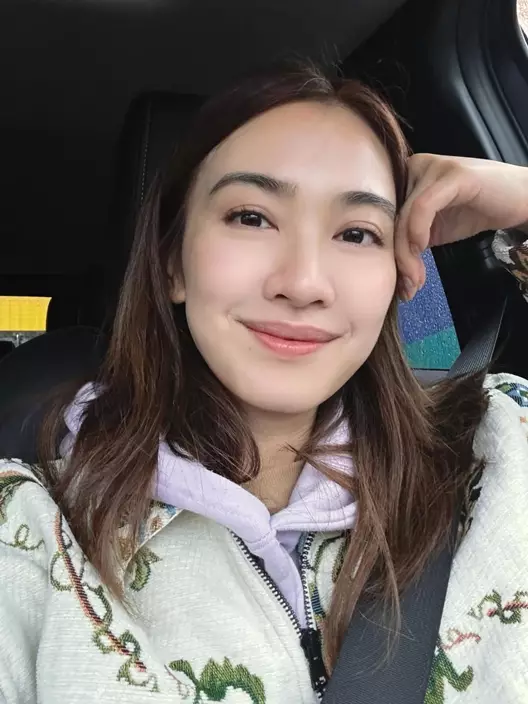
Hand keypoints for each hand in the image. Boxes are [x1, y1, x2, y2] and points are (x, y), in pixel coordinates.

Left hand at [395, 154, 527, 299]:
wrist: (519, 199)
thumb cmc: (476, 211)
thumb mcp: (435, 230)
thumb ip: (410, 240)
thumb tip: (388, 267)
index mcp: (405, 179)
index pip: (385, 218)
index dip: (389, 253)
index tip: (401, 284)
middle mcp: (414, 168)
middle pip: (392, 218)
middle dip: (399, 259)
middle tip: (408, 288)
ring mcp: (432, 167)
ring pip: (405, 216)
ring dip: (408, 254)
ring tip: (416, 279)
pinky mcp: (451, 174)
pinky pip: (423, 206)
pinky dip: (418, 231)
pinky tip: (422, 249)